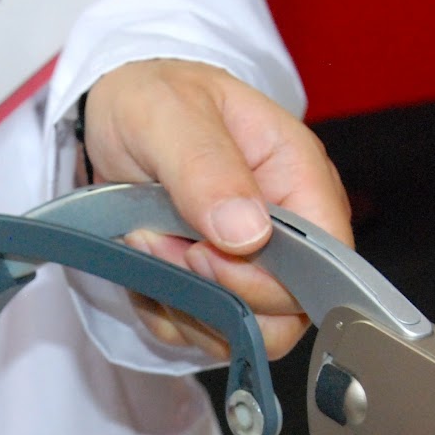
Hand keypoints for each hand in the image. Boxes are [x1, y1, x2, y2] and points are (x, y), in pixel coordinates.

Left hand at [81, 59, 351, 359]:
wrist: (112, 118)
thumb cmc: (151, 101)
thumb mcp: (168, 114)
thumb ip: (207, 167)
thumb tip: (249, 233)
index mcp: (299, 177)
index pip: (323, 263)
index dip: (267, 280)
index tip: (199, 253)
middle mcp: (287, 231)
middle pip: (286, 313)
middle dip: (215, 292)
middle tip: (157, 242)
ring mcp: (254, 267)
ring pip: (242, 331)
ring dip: (183, 302)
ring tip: (145, 241)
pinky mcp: (217, 291)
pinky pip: (201, 333)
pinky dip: (164, 311)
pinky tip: (146, 264)